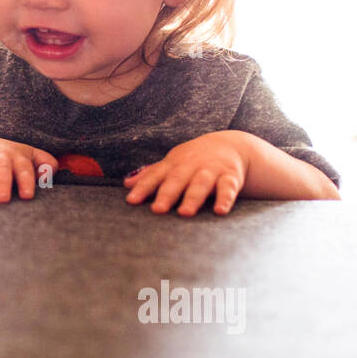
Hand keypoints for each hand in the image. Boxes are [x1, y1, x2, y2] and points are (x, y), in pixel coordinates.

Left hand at [123, 131, 249, 215]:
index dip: (143, 188)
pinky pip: (227, 188)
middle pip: (177, 180)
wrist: (230, 144)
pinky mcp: (230, 177)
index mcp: (174, 163)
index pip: (155, 176)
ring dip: (193, 198)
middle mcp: (191, 166)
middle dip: (167, 194)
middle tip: (157, 210)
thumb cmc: (193, 159)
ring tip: (184, 213)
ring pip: (201, 184)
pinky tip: (220, 211)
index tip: (131, 201)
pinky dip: (225, 199)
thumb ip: (151, 175)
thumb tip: (126, 184)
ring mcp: (211, 170)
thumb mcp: (172, 163)